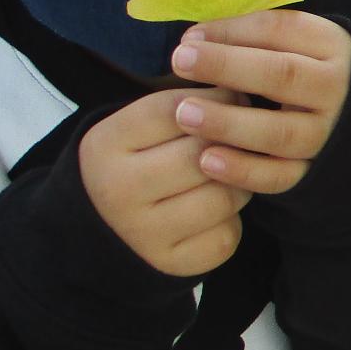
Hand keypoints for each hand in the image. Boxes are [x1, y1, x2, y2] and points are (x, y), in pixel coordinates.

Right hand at [80, 87, 250, 275]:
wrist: (106, 229)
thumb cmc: (142, 163)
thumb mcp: (144, 128)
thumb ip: (185, 106)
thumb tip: (246, 87)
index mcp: (104, 145)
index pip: (176, 109)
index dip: (218, 99)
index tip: (236, 97)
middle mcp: (116, 190)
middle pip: (203, 154)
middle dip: (232, 144)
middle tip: (239, 140)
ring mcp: (141, 232)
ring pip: (223, 195)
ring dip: (239, 183)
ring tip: (227, 176)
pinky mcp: (172, 262)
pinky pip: (227, 234)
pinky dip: (232, 221)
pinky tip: (215, 213)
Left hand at [169, 10, 350, 194]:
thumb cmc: (304, 69)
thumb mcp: (293, 42)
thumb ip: (247, 36)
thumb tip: (192, 42)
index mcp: (331, 45)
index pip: (282, 30)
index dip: (233, 32)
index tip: (187, 39)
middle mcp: (335, 89)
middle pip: (283, 75)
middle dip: (228, 66)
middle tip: (179, 61)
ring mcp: (327, 133)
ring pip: (280, 132)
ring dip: (229, 123)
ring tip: (184, 114)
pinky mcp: (314, 170)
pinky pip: (281, 175)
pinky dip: (244, 170)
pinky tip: (207, 160)